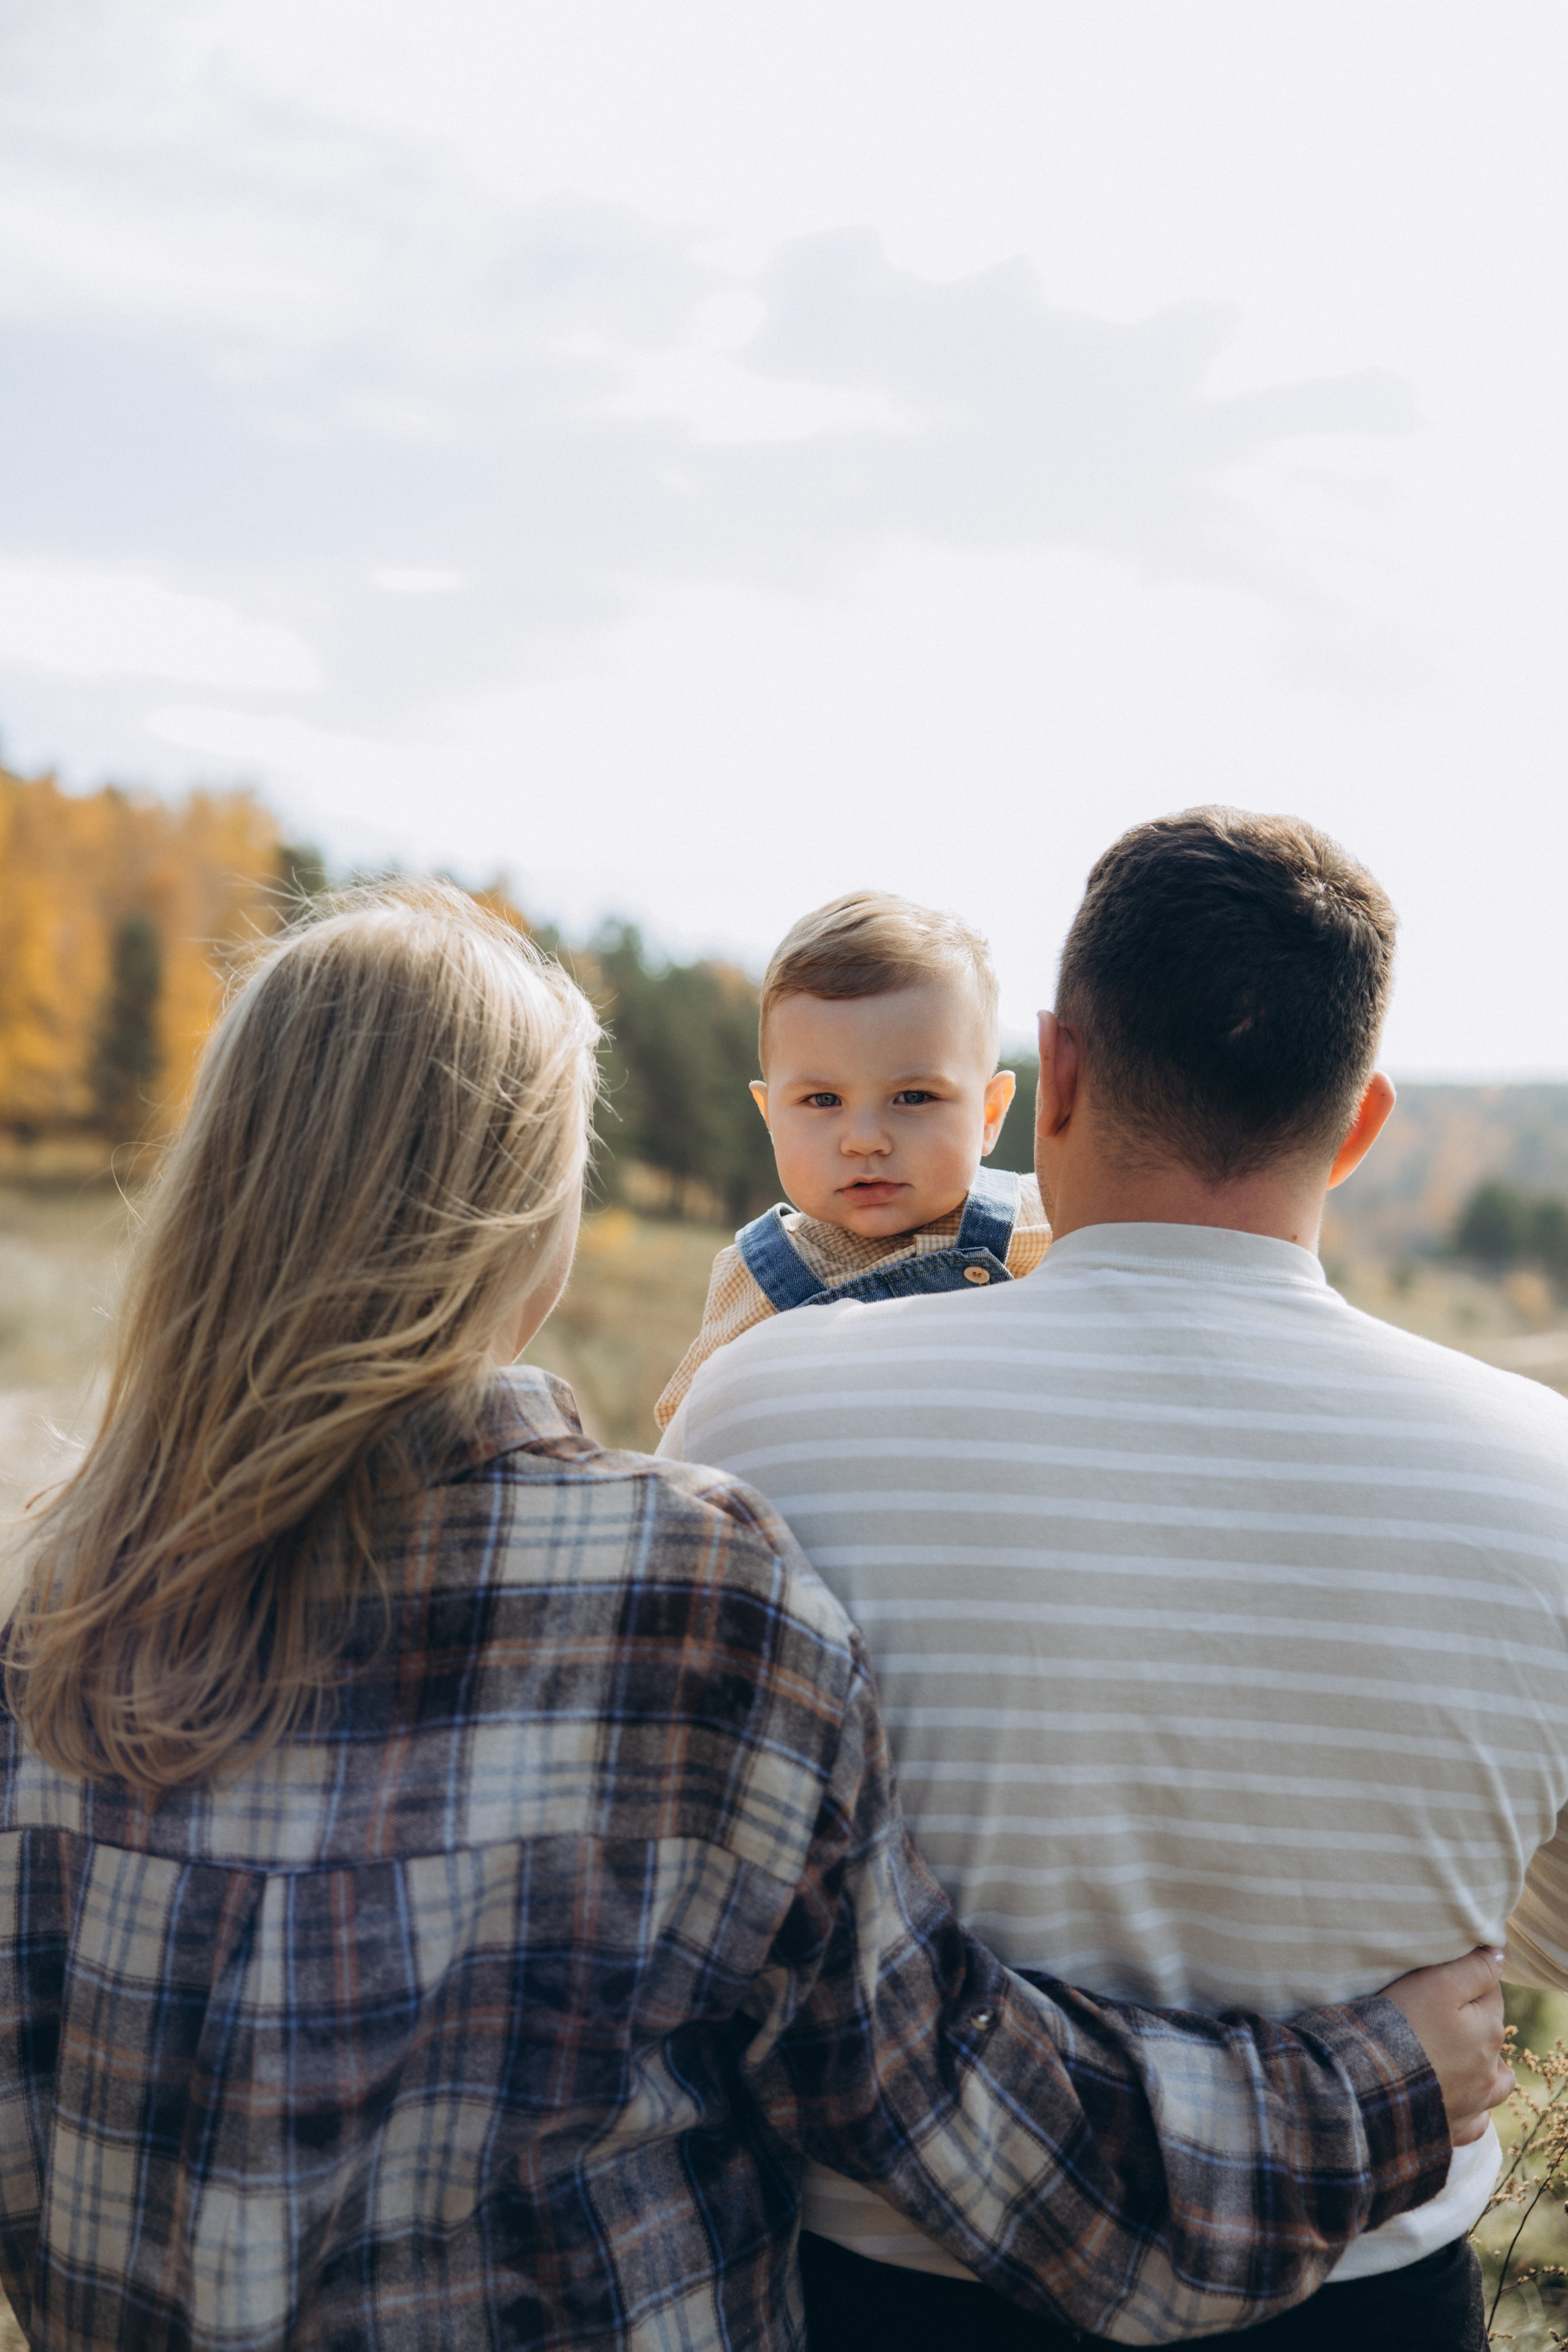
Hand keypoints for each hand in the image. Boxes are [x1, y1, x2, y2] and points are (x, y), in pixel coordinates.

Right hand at [1382, 1946, 1513, 2144]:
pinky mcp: (1454, 2128)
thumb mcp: (1436, 1983)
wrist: (1371, 2087)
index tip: (1438, 1976)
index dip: (1465, 1977)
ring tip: (1454, 2055)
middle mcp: (1490, 2069)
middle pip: (1489, 2031)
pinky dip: (1470, 2107)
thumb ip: (1473, 1968)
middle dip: (1470, 2019)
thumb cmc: (1402, 2026)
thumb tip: (1498, 1955)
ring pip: (1493, 2079)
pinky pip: (1475, 2119)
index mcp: (1489, 2030)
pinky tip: (1454, 2095)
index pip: (1489, 1989)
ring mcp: (1474, 2103)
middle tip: (1431, 2010)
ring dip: (1482, 2065)